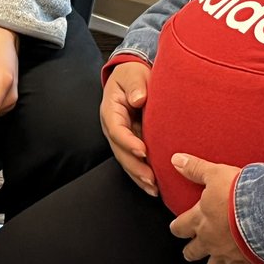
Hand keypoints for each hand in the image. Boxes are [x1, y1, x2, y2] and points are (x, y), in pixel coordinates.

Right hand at [100, 61, 155, 195]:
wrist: (131, 76)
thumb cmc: (132, 74)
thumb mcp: (133, 74)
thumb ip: (135, 85)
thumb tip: (138, 99)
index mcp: (110, 111)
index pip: (117, 130)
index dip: (128, 142)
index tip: (143, 151)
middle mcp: (112, 127)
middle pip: (120, 151)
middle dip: (135, 167)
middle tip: (151, 179)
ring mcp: (121, 137)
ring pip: (127, 160)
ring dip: (139, 176)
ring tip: (153, 188)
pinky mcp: (131, 142)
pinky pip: (134, 160)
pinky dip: (142, 173)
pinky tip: (153, 186)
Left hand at [169, 154, 257, 263]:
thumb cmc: (240, 194)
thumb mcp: (215, 173)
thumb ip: (195, 168)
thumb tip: (177, 160)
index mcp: (200, 220)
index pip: (180, 227)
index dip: (177, 228)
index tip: (177, 228)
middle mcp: (210, 241)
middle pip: (193, 252)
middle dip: (191, 251)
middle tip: (190, 250)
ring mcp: (228, 254)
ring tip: (214, 263)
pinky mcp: (247, 262)